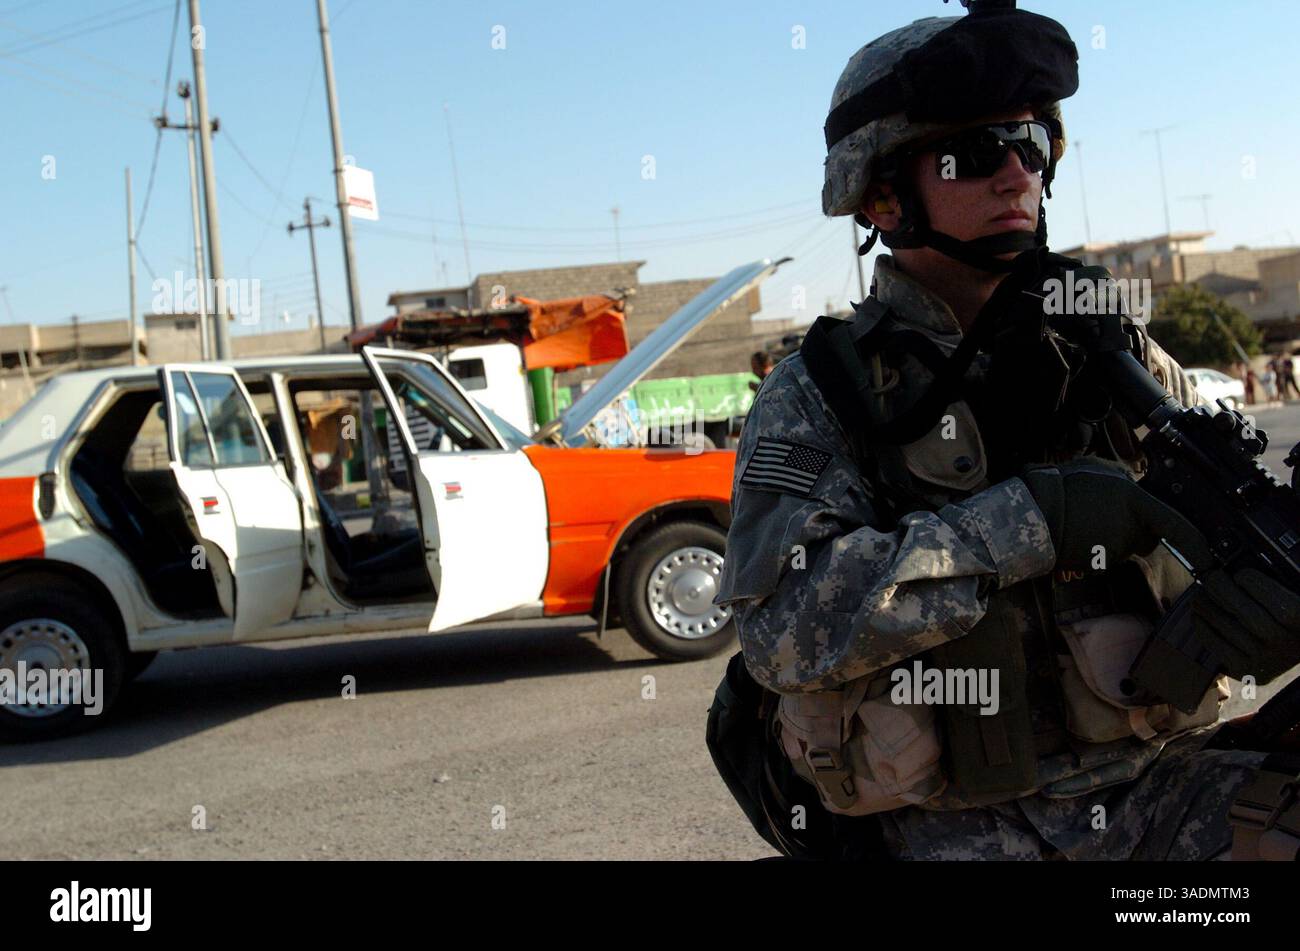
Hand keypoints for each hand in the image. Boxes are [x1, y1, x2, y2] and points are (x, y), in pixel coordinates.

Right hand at [1020, 456, 1212, 570]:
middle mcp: (1129, 530)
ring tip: (1085, 519)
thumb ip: (1126, 481)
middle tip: (1110, 513)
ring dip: (1112, 536)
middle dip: (1138, 530)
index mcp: (1135, 503)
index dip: (1195, 543)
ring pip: (1124, 546)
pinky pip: (1104, 555)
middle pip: (1148, 537)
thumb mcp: (1100, 469)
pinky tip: (1077, 532)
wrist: (1032, 513)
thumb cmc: (1063, 486)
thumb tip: (1135, 487)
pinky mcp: (1096, 563)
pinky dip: (1095, 546)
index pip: (1176, 526)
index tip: (1209, 556)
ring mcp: (1113, 550)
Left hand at [1193, 567, 1299, 682]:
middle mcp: (1286, 644)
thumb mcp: (1292, 596)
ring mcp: (1266, 660)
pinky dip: (1203, 628)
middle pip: (1248, 615)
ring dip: (1207, 607)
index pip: (1278, 602)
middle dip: (1223, 591)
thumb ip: (1278, 584)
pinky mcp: (1247, 671)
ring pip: (1228, 628)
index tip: (1240, 574)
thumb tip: (1244, 563)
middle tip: (1211, 578)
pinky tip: (1198, 615)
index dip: (1253, 584)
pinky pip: (1218, 647)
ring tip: (1199, 595)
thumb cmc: (1290, 619)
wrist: (1294, 651)